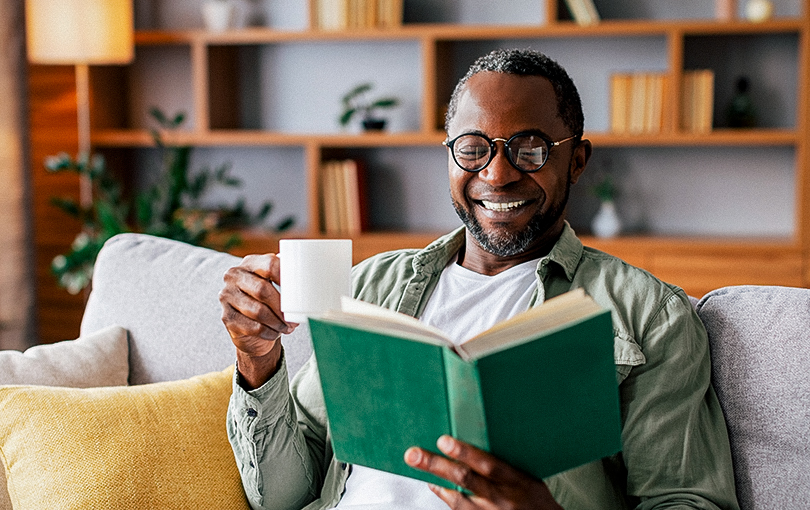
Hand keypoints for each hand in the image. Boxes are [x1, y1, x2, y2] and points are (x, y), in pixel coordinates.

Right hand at [219, 254, 297, 388]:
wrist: (249, 326)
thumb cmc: (269, 302)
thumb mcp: (276, 285)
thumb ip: (289, 279)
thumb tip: (316, 282)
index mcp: (249, 263)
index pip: (269, 264)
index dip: (286, 276)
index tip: (300, 290)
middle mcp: (234, 276)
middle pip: (262, 290)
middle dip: (282, 307)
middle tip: (294, 319)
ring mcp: (226, 296)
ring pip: (258, 311)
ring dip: (277, 322)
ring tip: (287, 327)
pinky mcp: (226, 317)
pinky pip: (252, 327)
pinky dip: (268, 332)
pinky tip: (275, 333)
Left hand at [404, 435, 562, 509]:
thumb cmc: (536, 499)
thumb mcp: (529, 476)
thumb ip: (506, 461)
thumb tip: (477, 436)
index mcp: (517, 480)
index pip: (488, 464)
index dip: (465, 453)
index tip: (443, 440)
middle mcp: (502, 498)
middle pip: (465, 479)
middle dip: (436, 465)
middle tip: (413, 454)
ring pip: (458, 498)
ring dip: (435, 481)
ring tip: (418, 464)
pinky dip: (445, 496)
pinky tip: (435, 485)